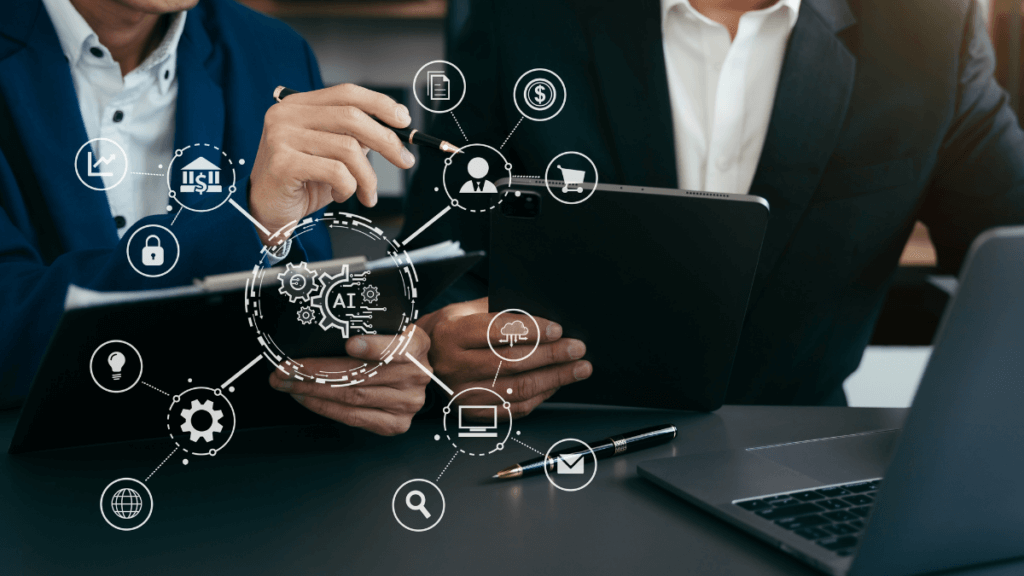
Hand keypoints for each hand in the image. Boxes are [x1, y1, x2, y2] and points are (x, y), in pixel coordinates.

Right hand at [248, 83, 416, 243]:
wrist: (267, 213)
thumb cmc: (301, 183)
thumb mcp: (331, 155)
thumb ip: (354, 139)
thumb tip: (392, 133)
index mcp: (299, 106)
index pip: (347, 93)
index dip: (380, 104)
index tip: (404, 120)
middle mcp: (287, 115)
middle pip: (352, 117)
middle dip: (387, 141)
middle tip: (404, 160)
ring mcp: (282, 137)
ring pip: (349, 149)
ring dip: (368, 177)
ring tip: (366, 193)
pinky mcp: (283, 163)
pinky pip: (336, 172)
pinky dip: (349, 188)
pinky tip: (341, 196)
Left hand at [268, 326, 430, 435]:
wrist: (414, 368)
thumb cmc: (393, 346)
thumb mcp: (390, 328)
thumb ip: (368, 328)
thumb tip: (323, 331)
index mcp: (417, 345)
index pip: (396, 348)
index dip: (372, 347)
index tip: (349, 344)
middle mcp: (417, 376)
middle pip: (361, 375)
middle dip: (316, 372)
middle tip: (287, 368)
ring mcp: (407, 403)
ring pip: (352, 397)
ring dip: (313, 391)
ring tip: (288, 383)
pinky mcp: (395, 424)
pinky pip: (353, 417)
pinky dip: (324, 407)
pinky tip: (305, 398)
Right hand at [417, 298, 591, 418]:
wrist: (421, 359)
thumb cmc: (451, 329)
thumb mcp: (468, 308)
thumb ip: (501, 308)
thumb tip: (544, 311)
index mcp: (452, 334)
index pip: (497, 331)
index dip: (532, 330)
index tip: (558, 329)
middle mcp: (453, 366)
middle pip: (511, 363)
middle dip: (551, 355)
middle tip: (577, 348)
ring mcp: (461, 393)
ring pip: (516, 389)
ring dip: (554, 379)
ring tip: (578, 369)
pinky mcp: (470, 413)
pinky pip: (512, 409)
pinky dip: (539, 397)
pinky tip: (555, 385)